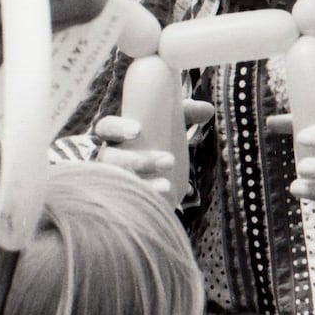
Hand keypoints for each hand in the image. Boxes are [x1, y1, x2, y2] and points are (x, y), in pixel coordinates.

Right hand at [90, 99, 212, 200]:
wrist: (151, 176)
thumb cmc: (157, 143)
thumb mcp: (167, 126)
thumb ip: (185, 114)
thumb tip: (208, 109)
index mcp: (115, 137)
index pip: (106, 127)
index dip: (118, 128)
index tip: (138, 130)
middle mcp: (108, 159)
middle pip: (112, 159)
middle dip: (139, 161)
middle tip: (169, 161)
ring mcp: (111, 182)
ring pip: (118, 184)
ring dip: (143, 184)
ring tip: (167, 186)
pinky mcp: (120, 201)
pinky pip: (123, 206)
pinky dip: (140, 205)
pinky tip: (160, 205)